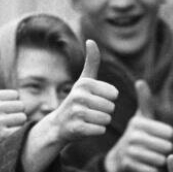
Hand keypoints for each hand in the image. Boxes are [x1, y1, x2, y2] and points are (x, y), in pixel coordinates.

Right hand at [0, 61, 26, 168]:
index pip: (14, 94)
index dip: (9, 104)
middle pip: (21, 105)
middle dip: (14, 114)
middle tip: (0, 123)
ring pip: (23, 117)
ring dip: (16, 125)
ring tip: (1, 129)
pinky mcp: (2, 134)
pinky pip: (20, 129)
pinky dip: (15, 134)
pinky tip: (2, 138)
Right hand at [21, 40, 118, 171]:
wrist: (58, 125)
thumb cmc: (77, 100)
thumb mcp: (84, 81)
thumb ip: (91, 62)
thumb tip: (91, 40)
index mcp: (84, 84)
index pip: (114, 94)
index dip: (108, 99)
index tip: (95, 100)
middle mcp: (79, 96)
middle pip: (111, 107)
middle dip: (105, 112)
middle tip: (91, 112)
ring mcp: (77, 113)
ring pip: (106, 119)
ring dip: (101, 122)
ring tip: (89, 120)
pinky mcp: (76, 128)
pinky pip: (100, 130)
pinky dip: (96, 131)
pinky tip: (86, 128)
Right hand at [105, 80, 172, 171]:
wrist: (118, 158)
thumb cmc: (136, 134)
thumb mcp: (140, 117)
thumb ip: (144, 101)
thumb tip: (140, 81)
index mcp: (138, 122)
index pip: (169, 133)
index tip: (170, 138)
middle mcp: (132, 136)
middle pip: (166, 147)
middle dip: (168, 149)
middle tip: (164, 149)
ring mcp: (129, 152)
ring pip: (160, 159)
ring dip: (162, 160)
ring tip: (158, 157)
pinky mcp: (128, 166)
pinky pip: (153, 171)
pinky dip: (155, 170)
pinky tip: (151, 166)